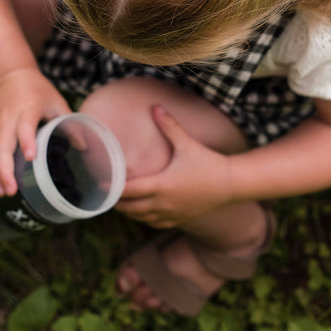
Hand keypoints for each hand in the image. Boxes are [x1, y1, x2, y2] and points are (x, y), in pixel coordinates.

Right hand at [0, 67, 70, 196]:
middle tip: (12, 190)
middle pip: (3, 145)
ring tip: (2, 192)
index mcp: (28, 109)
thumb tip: (84, 146)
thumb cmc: (39, 91)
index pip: (25, 126)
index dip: (27, 140)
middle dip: (5, 169)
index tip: (32, 157)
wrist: (13, 76)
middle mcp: (10, 118)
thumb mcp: (57, 102)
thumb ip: (69, 123)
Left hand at [115, 106, 232, 228]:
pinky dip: (144, 218)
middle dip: (117, 202)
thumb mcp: (186, 143)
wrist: (229, 184)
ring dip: (129, 212)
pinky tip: (141, 212)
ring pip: (141, 218)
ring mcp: (171, 214)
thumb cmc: (208, 162)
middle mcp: (163, 203)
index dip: (112, 189)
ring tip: (119, 202)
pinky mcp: (179, 219)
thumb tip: (156, 107)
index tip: (100, 185)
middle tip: (105, 194)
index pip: (129, 191)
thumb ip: (169, 126)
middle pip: (131, 208)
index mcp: (162, 185)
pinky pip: (154, 223)